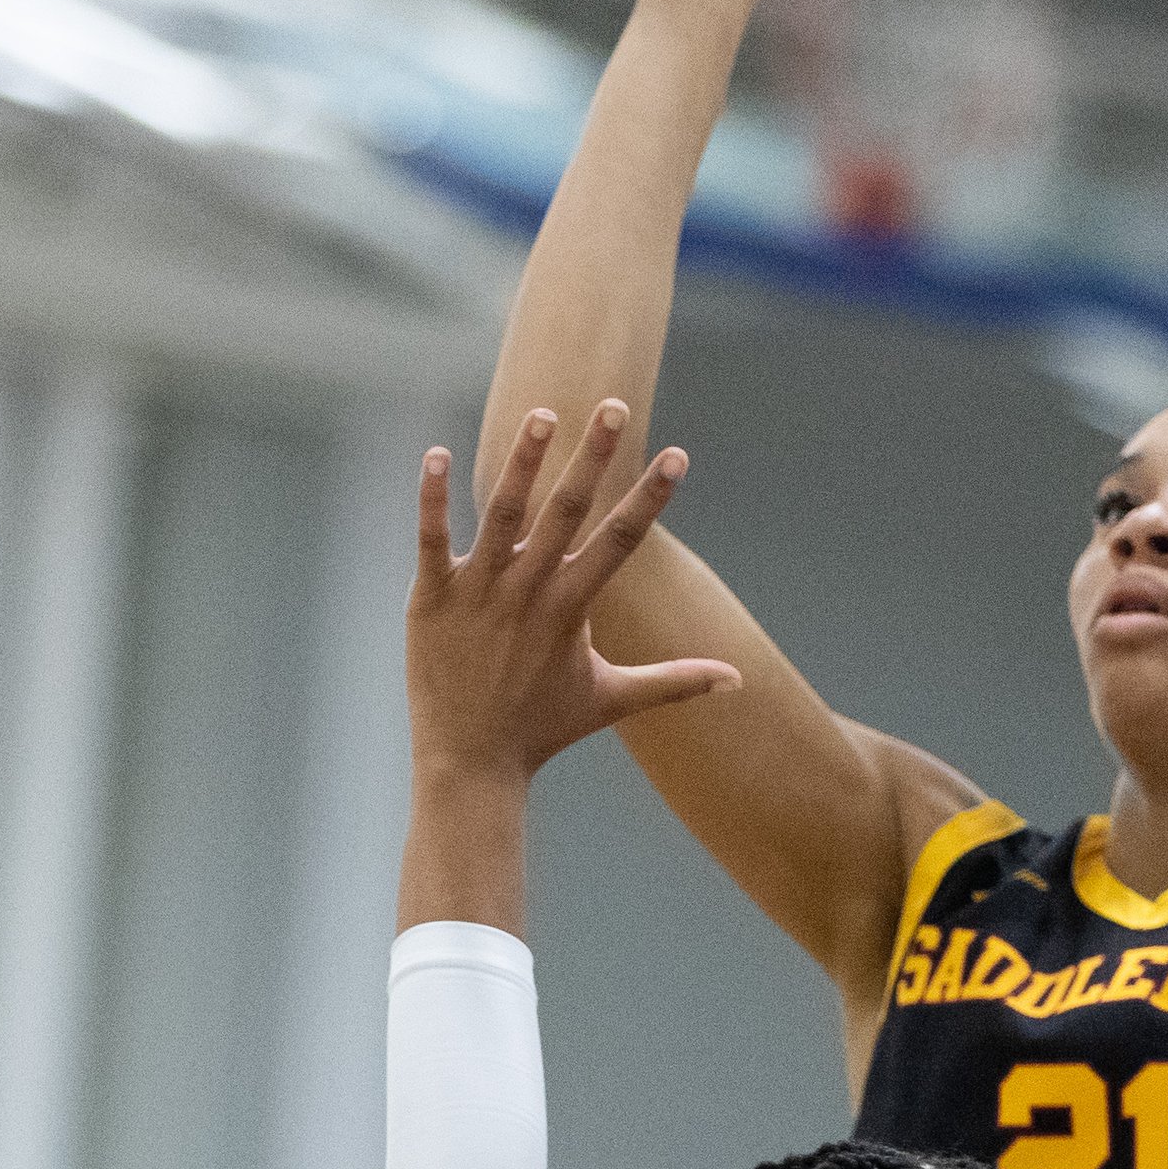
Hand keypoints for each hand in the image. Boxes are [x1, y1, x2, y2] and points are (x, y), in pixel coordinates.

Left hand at [407, 403, 740, 788]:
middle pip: (566, 514)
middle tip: (613, 406)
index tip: (676, 455)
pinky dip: (432, 499)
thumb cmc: (544, 727)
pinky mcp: (431, 599)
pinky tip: (434, 454)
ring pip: (502, 516)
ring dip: (523, 465)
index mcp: (572, 610)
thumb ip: (675, 680)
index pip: (621, 541)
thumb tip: (737, 680)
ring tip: (542, 415)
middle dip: (593, 459)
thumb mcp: (613, 698)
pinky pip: (431, 540)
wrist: (470, 762)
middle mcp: (528, 594)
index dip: (651, 497)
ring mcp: (478, 594)